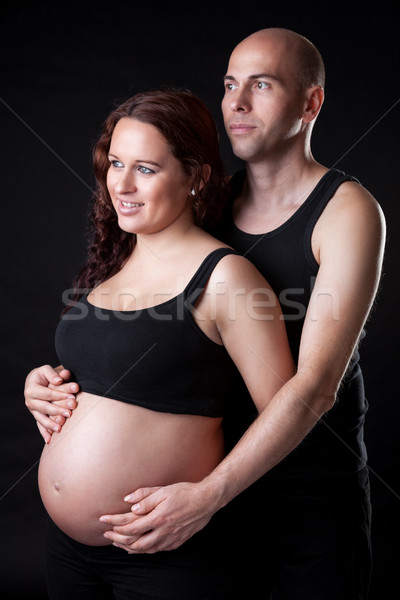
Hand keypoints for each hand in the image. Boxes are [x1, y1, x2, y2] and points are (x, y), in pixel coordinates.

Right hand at [24, 365, 78, 442]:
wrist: (36, 381)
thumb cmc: (44, 375)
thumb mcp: (46, 370)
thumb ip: (52, 374)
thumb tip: (59, 379)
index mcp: (32, 389)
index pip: (48, 393)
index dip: (60, 395)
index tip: (72, 397)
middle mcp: (30, 401)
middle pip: (45, 407)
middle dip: (58, 410)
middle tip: (70, 413)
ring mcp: (33, 410)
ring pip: (42, 418)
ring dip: (51, 424)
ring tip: (61, 429)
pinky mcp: (36, 416)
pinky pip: (40, 425)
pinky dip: (44, 433)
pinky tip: (49, 440)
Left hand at [99, 481, 216, 553]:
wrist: (206, 501)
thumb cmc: (185, 492)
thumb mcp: (163, 490)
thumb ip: (145, 497)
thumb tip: (128, 502)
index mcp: (157, 518)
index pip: (130, 526)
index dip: (115, 524)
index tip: (103, 520)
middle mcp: (162, 531)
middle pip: (135, 542)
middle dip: (118, 540)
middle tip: (107, 535)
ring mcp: (170, 538)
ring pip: (145, 550)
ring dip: (129, 548)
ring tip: (119, 543)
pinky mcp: (176, 542)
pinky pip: (156, 550)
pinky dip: (144, 550)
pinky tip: (139, 547)